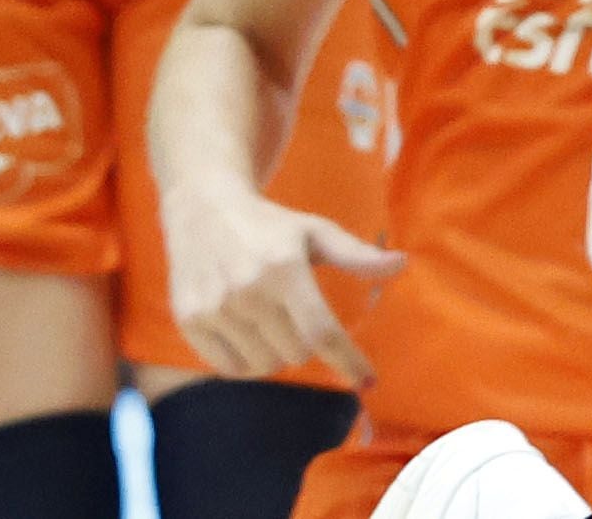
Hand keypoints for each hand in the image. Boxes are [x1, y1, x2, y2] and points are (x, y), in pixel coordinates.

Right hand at [164, 176, 403, 384]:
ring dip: (276, 353)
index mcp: (284, 267)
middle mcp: (248, 290)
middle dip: (305, 343)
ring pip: (263, 366)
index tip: (368, 381)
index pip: (321, 331)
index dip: (348, 360)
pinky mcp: (190, 320)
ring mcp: (215, 307)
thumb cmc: (270, 226)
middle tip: (296, 314)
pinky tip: (246, 330)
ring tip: (269, 318)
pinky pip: (230, 369)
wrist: (203, 210)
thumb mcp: (315, 232)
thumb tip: (401, 265)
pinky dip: (246, 361)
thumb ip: (356, 255)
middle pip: (295, 353)